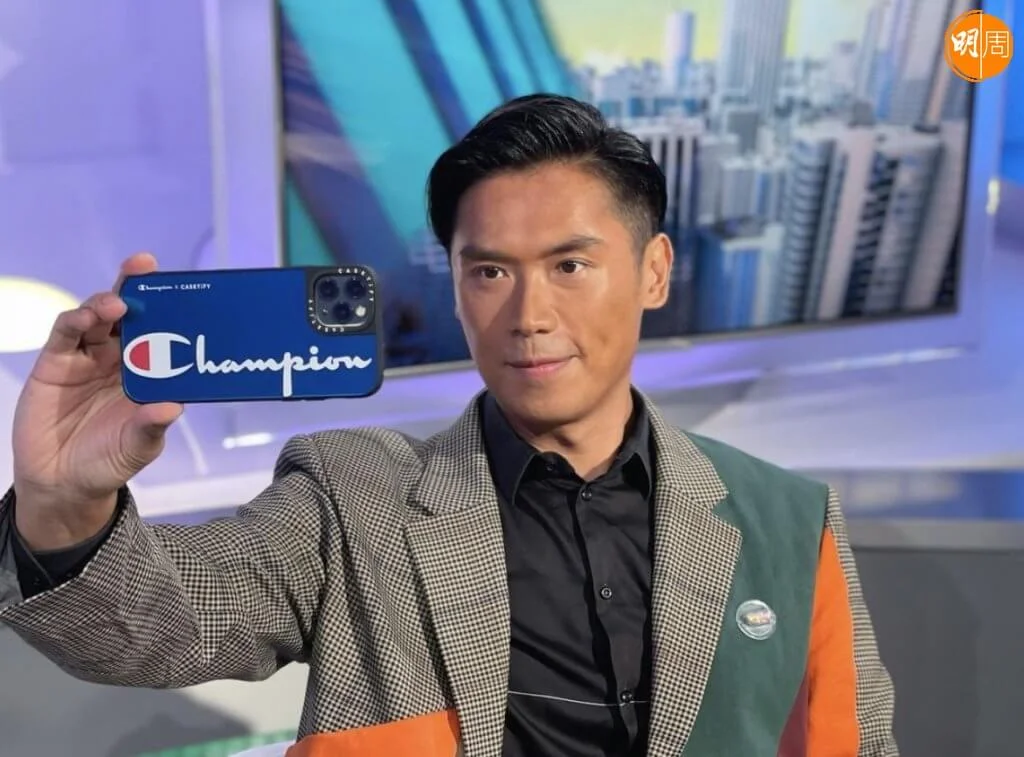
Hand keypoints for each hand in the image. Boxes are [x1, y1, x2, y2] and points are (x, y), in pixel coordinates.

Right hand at [11, 253, 182, 547]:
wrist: (61, 482)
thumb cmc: (108, 461)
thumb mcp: (137, 448)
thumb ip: (150, 428)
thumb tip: (172, 408)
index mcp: (149, 373)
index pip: (164, 334)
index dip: (172, 310)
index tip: (186, 289)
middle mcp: (120, 359)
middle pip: (131, 315)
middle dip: (138, 288)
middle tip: (146, 267)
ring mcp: (88, 358)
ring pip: (98, 317)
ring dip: (106, 303)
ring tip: (117, 304)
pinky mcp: (56, 363)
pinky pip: (65, 334)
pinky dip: (75, 321)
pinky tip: (85, 317)